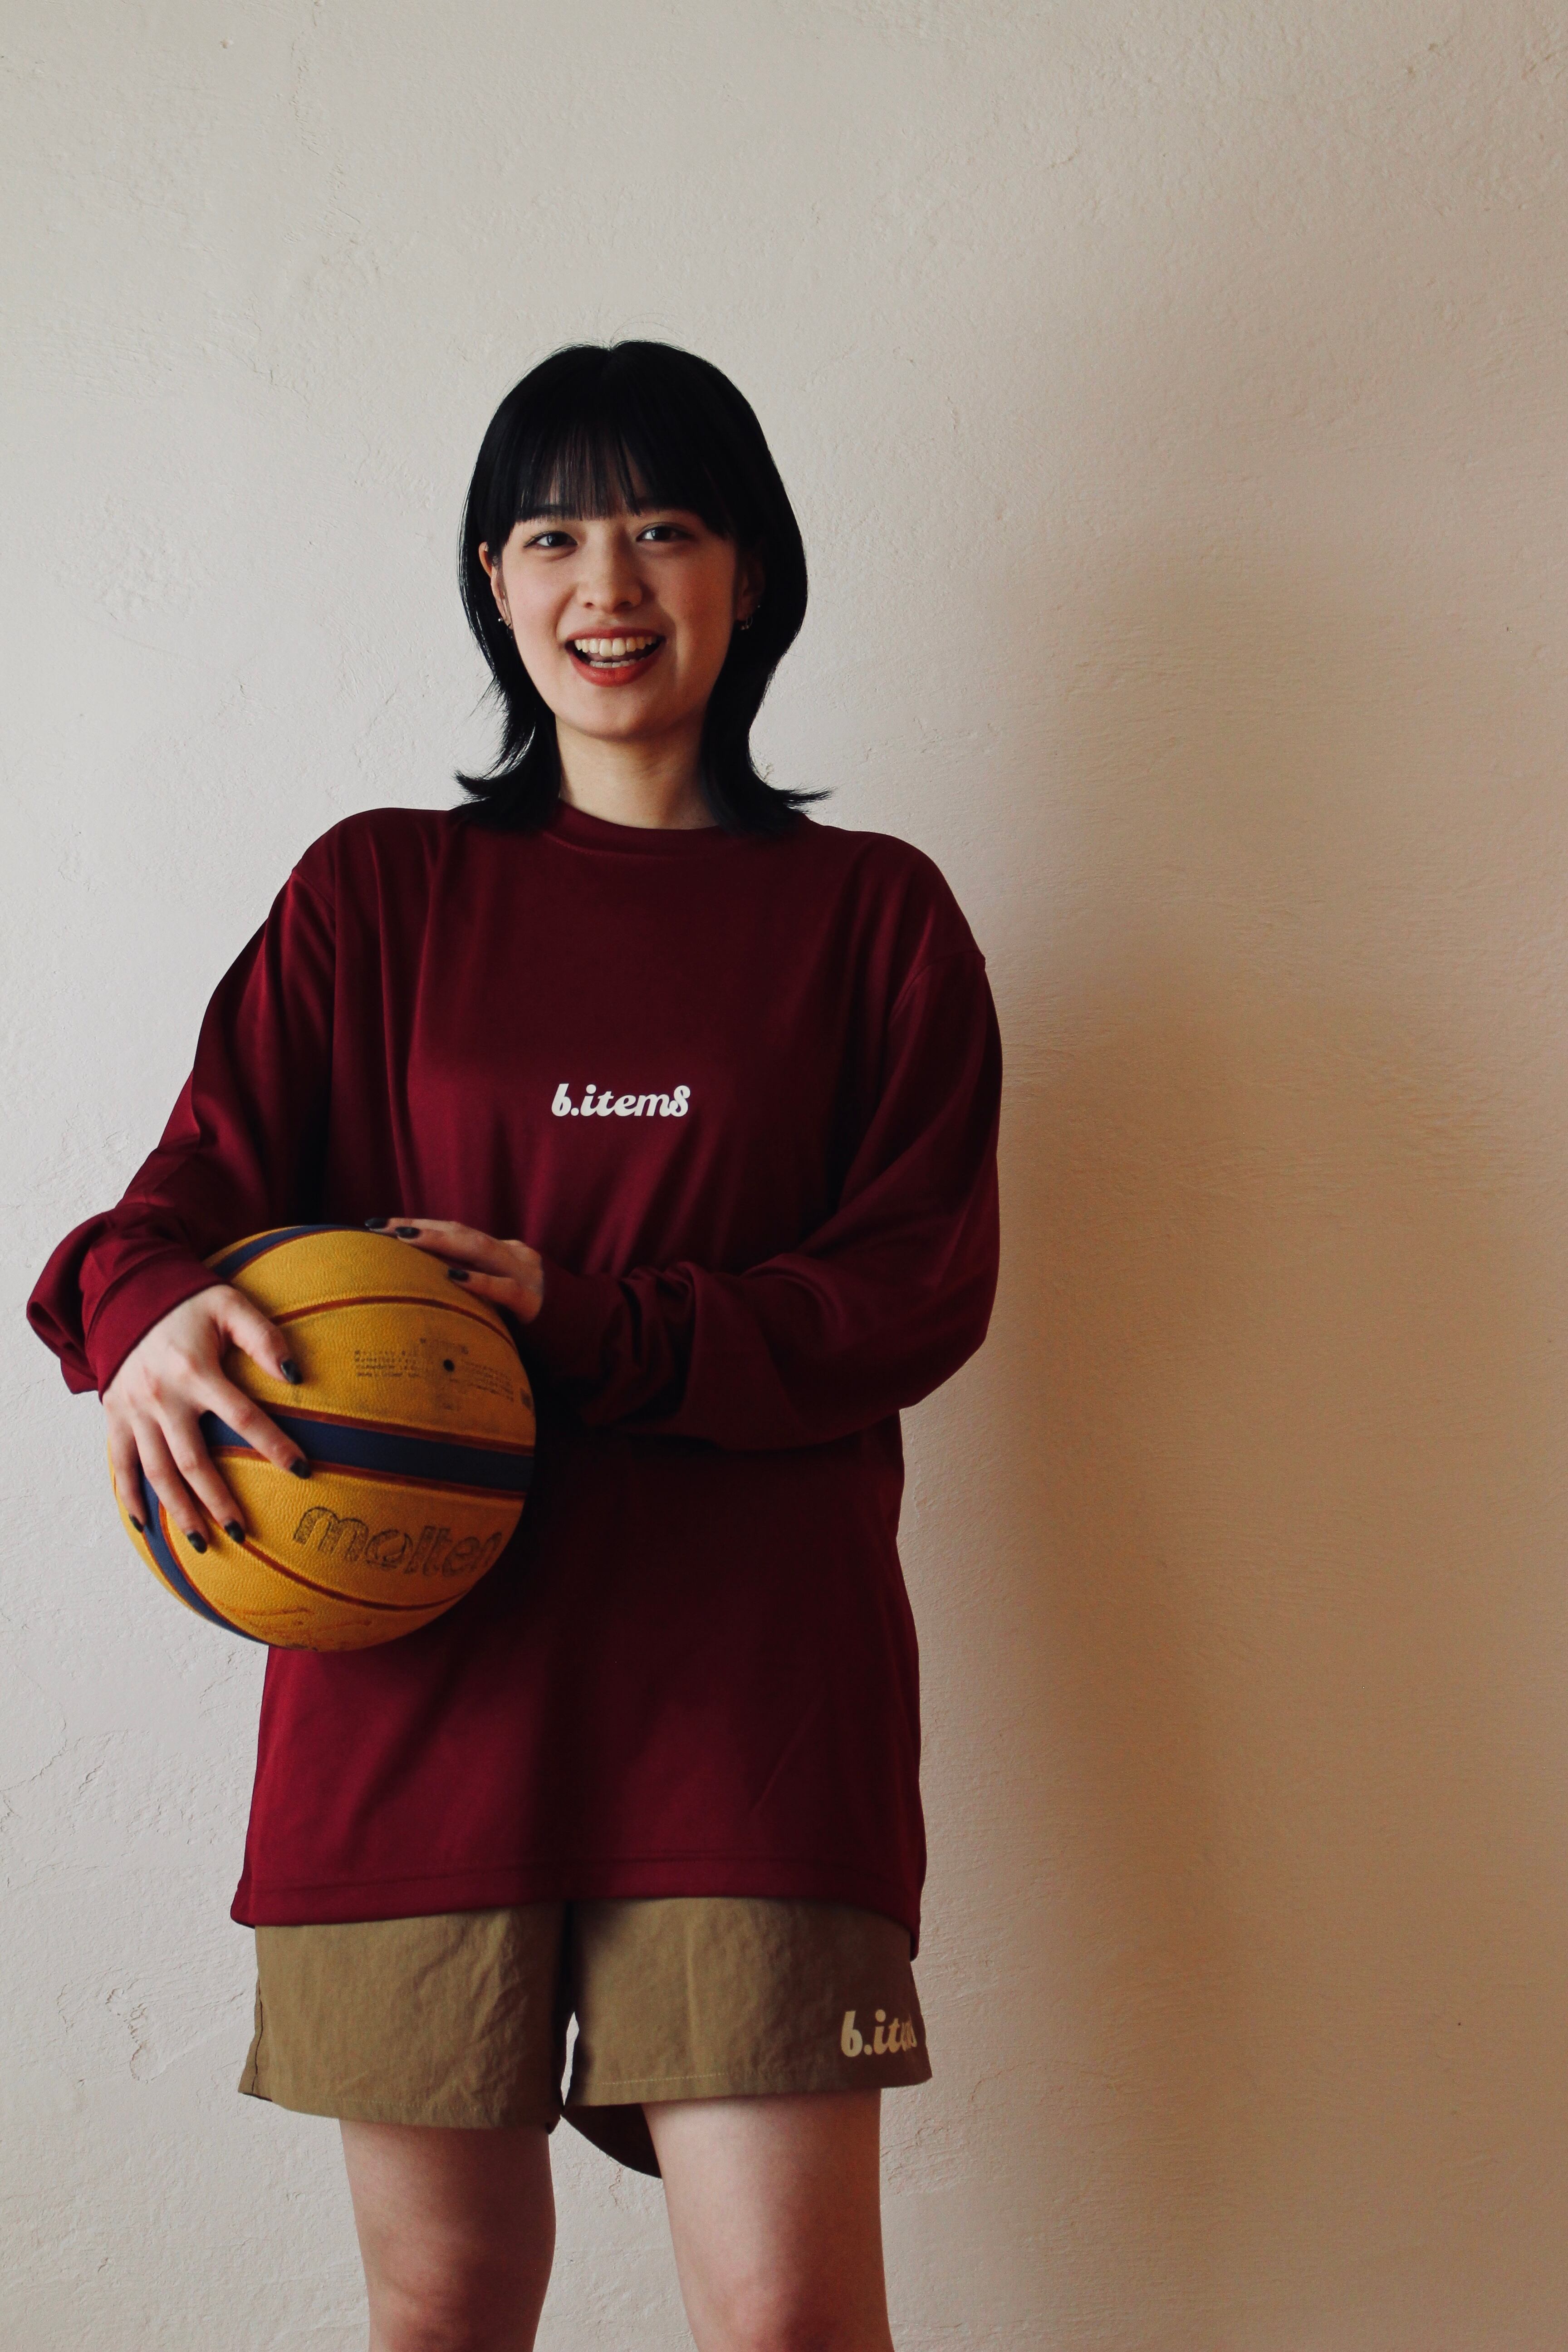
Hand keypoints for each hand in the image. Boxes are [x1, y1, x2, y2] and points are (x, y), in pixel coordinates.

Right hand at [103, 1285, 311, 1549]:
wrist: (125, 1295)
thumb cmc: (187, 1303)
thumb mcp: (229, 1305)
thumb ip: (263, 1336)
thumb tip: (294, 1373)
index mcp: (196, 1371)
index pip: (243, 1416)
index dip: (274, 1444)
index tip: (303, 1470)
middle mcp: (163, 1397)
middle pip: (193, 1461)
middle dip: (218, 1500)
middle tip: (243, 1532)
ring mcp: (134, 1411)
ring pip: (157, 1472)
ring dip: (180, 1510)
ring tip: (203, 1542)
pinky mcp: (115, 1417)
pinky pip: (121, 1464)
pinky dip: (130, 1497)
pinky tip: (147, 1526)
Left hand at [372, 1218, 545, 1326]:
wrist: (581, 1330)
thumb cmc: (530, 1318)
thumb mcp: (499, 1294)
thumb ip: (473, 1282)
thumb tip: (423, 1282)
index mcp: (503, 1250)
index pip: (455, 1230)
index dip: (419, 1224)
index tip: (379, 1224)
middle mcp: (513, 1254)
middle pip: (461, 1232)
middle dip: (420, 1227)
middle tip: (381, 1227)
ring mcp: (525, 1274)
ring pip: (479, 1249)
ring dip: (439, 1242)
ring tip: (405, 1238)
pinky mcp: (532, 1301)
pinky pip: (503, 1288)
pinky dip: (477, 1280)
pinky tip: (452, 1276)